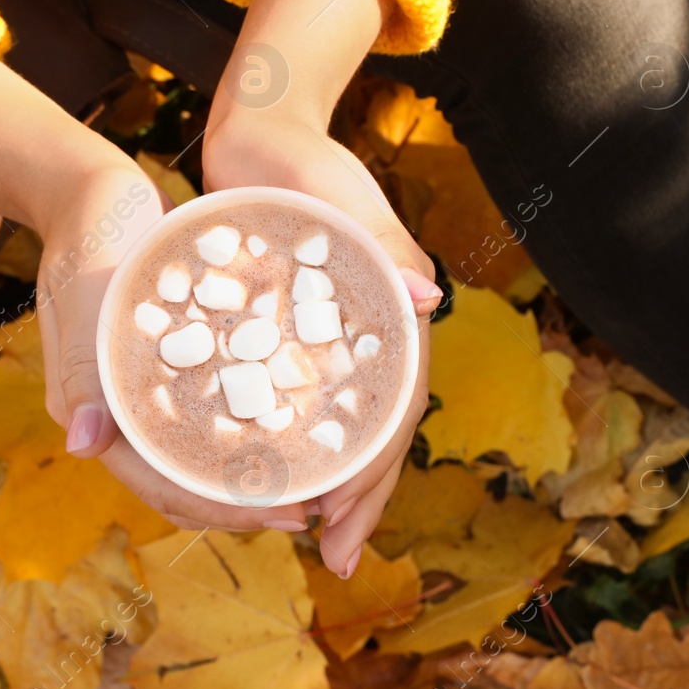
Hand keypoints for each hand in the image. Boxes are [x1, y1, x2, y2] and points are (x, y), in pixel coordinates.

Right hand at [0, 24, 324, 533]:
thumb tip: (83, 445)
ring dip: (253, 472)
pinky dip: (251, 424)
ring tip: (316, 478)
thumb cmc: (86, 235)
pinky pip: (215, 409)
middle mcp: (122, 412)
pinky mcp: (174, 363)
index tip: (284, 513)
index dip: (222, 509)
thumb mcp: (86, 293)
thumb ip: (84, 367)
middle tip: (315, 506)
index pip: (162, 485)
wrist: (86, 187)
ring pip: (204, 453)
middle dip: (247, 502)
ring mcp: (147, 389)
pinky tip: (298, 420)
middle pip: (187, 482)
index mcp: (96, 411)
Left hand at [203, 110, 441, 574]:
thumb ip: (384, 241)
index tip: (345, 524)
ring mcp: (330, 339)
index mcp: (389, 314)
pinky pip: (296, 401)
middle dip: (358, 498)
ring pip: (337, 426)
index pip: (395, 409)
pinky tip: (265, 475)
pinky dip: (289, 444)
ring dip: (329, 483)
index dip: (376, 473)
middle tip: (336, 559)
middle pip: (373, 432)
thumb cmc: (304, 155)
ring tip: (309, 536)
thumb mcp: (341, 193)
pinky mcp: (291, 333)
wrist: (261, 129)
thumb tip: (427, 300)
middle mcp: (366, 336)